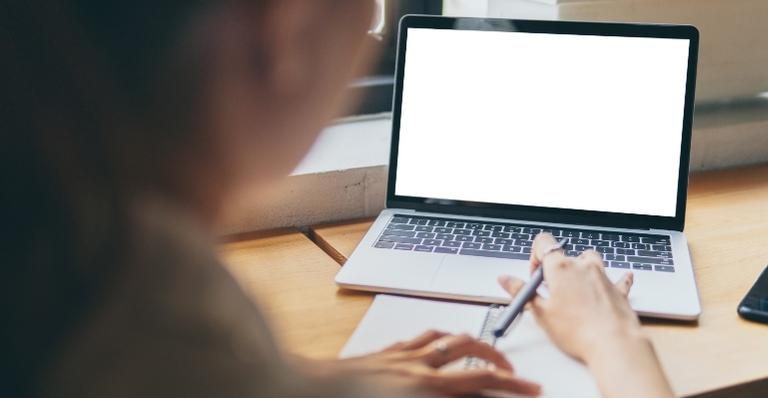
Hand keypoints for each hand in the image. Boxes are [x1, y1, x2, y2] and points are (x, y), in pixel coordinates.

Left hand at [337, 329, 540, 396]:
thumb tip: (466, 394)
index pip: (481, 381)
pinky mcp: (383, 354)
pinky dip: (436, 340)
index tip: (531, 388)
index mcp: (425, 387)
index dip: (512, 385)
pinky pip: (418, 339)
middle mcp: (416, 365)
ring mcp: (399, 356)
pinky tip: (435, 346)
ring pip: (445, 338)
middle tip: (509, 371)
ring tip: (480, 352)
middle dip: (496, 358)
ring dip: (469, 343)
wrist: (308, 391)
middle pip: (469, 348)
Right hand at [498, 233, 638, 361]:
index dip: (535, 256)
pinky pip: (616, 277)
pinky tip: (619, 279)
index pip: (544, 243)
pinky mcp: (617, 289)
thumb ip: (521, 292)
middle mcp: (582, 266)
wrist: (612, 343)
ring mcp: (602, 276)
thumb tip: (505, 280)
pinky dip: (612, 279)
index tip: (535, 274)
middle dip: (555, 270)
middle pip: (565, 255)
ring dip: (581, 269)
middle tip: (550, 291)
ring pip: (589, 260)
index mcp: (560, 268)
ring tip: (575, 289)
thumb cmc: (577, 331)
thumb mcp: (540, 312)